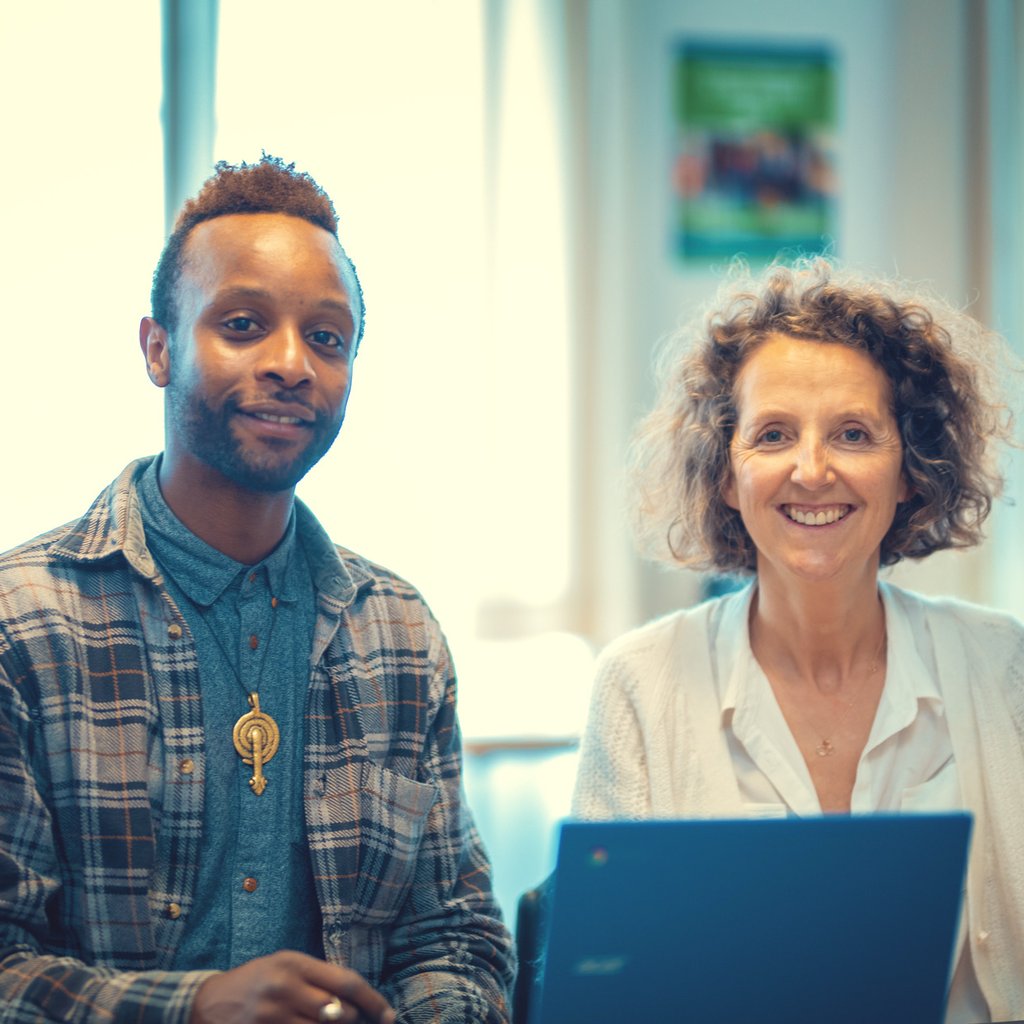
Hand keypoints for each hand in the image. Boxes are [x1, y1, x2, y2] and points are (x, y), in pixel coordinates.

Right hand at [188, 950, 396, 1022]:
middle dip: (357, 1020)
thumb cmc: (255, 981)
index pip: (345, 983)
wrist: (207, 1003)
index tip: (388, 1014)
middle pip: (338, 1012)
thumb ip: (318, 978)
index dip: (373, 1001)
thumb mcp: (285, 965)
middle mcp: (285, 988)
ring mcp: (272, 1016)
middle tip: (366, 1023)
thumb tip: (357, 998)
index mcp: (294, 963)